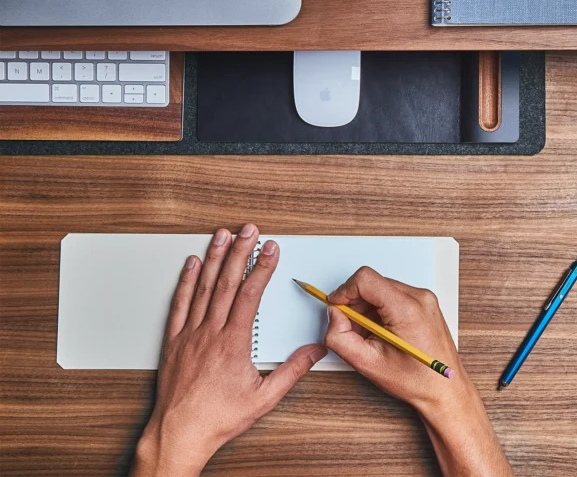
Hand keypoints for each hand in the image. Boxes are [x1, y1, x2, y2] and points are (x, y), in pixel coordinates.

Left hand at [132, 225, 326, 476]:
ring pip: (203, 287)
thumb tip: (315, 350)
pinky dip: (186, 281)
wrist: (179, 434)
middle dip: (240, 252)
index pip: (250, 294)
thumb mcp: (265, 398)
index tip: (270, 249)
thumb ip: (293, 371)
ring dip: (215, 258)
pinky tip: (192, 264)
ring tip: (222, 235)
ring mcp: (189, 335)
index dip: (262, 267)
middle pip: (227, 283)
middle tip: (248, 230)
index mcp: (233, 343)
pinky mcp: (174, 342)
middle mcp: (209, 333)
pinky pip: (180, 304)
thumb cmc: (218, 418)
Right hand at [325, 267, 511, 476]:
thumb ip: (340, 337)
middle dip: (356, 304)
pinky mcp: (425, 303)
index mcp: (406, 309)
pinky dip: (381, 311)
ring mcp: (425, 299)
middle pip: (373, 284)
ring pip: (382, 289)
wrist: (444, 389)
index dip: (345, 291)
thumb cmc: (414, 380)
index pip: (366, 279)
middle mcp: (419, 298)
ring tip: (372, 336)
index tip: (336, 306)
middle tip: (355, 331)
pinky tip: (383, 333)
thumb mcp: (367, 363)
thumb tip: (334, 314)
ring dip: (368, 309)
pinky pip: (394, 296)